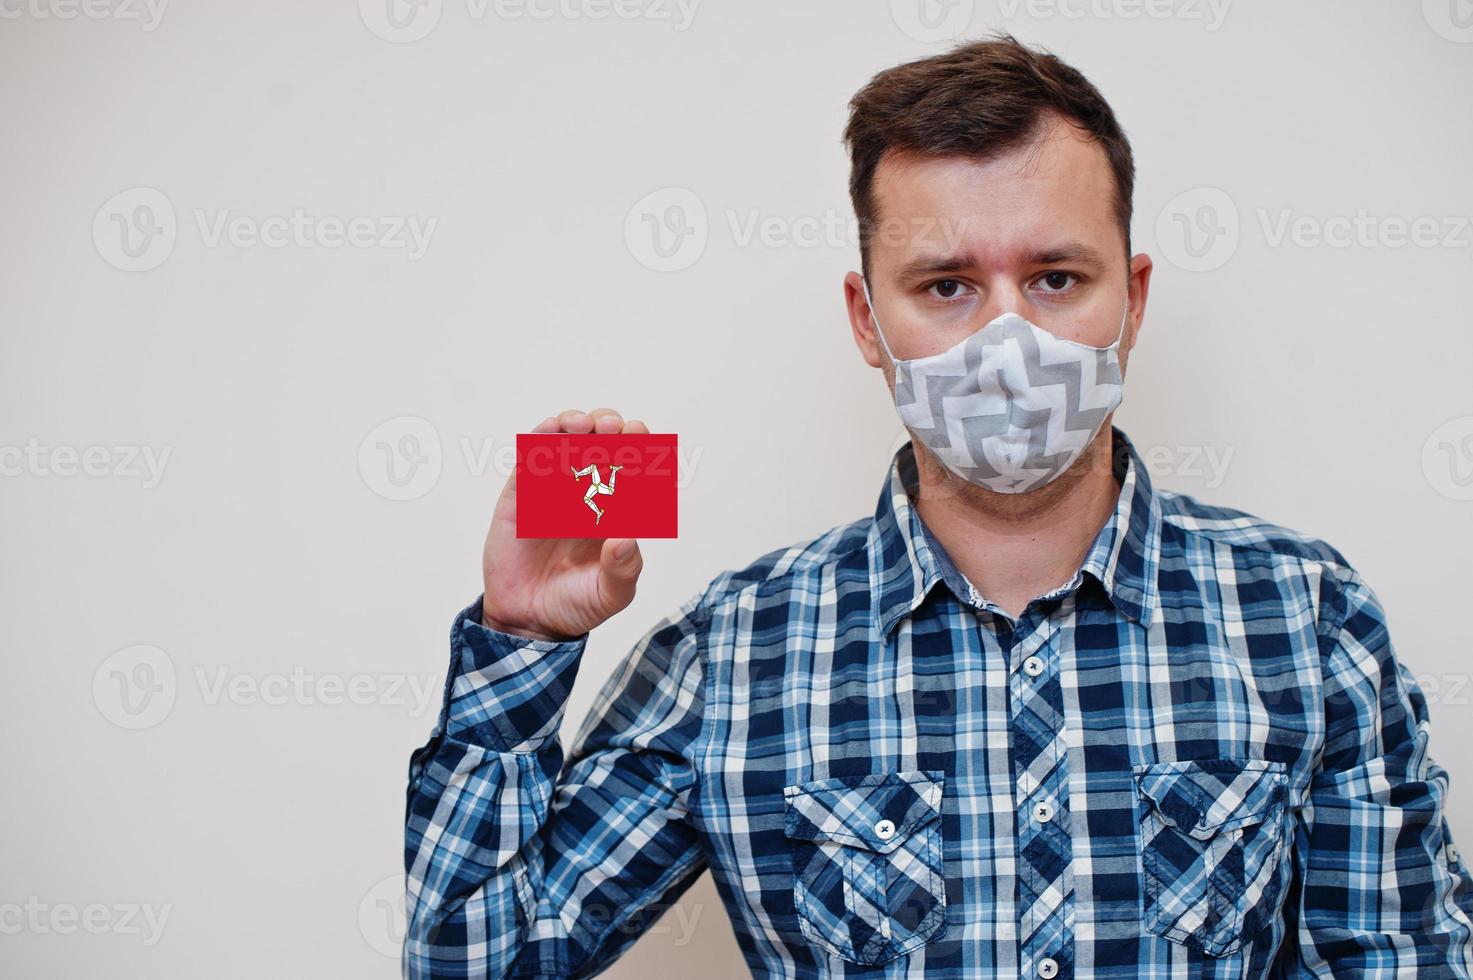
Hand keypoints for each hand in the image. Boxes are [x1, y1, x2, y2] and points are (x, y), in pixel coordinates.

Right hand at [480, 408, 646, 641]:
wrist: (529, 622)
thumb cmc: (576, 604)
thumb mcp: (611, 594)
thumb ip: (624, 570)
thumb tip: (626, 538)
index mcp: (616, 511)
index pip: (633, 469)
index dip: (640, 449)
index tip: (641, 438)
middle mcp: (586, 494)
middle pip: (602, 445)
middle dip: (611, 428)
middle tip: (614, 428)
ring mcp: (553, 491)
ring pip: (566, 443)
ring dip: (576, 425)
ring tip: (584, 424)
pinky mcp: (521, 496)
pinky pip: (529, 459)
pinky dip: (540, 439)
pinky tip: (550, 429)